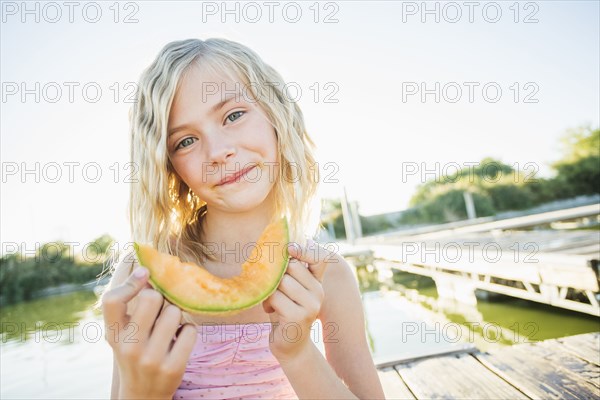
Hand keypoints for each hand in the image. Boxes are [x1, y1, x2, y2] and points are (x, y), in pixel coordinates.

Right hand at [102, 266, 196, 398]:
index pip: (111, 300)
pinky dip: (189, 331)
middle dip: (161, 299)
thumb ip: (130, 306)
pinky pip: (190, 330)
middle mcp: (129, 347)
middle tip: (161, 310)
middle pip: (151, 298)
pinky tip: (180, 340)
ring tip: (171, 327)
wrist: (142, 395)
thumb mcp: (123, 333)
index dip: (130, 282)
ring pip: (174, 312)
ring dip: (177, 315)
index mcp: (114, 335)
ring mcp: (151, 359)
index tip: (145, 274)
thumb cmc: (135, 353)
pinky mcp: (173, 368)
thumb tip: (147, 269)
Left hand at [262, 239, 332, 361]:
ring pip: (282, 282)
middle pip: (292, 267)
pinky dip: (267, 303)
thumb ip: (291, 271)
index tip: (289, 248)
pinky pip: (275, 297)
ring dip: (270, 291)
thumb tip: (285, 245)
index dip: (305, 249)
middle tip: (273, 289)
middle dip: (276, 275)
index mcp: (318, 282)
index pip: (319, 258)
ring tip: (272, 302)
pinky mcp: (298, 316)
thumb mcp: (291, 290)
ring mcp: (311, 305)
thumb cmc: (286, 312)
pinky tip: (271, 311)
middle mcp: (319, 292)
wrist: (290, 346)